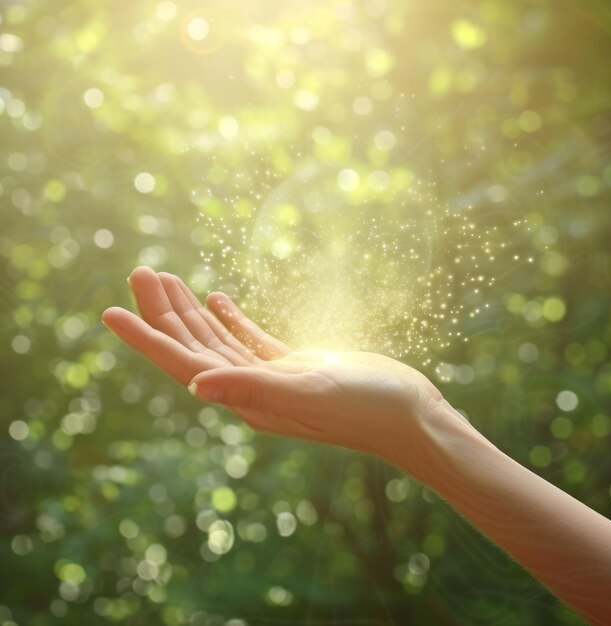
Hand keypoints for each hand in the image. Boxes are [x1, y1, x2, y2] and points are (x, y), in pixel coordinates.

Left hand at [102, 267, 446, 476]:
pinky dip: (229, 318)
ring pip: (217, 339)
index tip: (111, 311)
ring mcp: (272, 376)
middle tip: (140, 271)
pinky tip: (216, 299)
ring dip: (191, 310)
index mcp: (247, 397)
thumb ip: (253, 387)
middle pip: (194, 346)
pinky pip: (249, 339)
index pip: (182, 363)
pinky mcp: (294, 365)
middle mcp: (251, 388)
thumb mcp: (309, 394)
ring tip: (167, 278)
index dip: (146, 337)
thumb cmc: (366, 408)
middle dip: (164, 311)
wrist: (408, 414)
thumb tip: (195, 385)